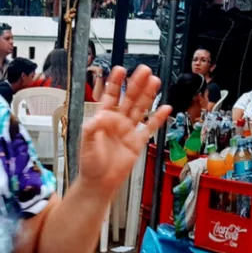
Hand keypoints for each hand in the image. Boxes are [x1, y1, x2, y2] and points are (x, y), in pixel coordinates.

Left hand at [79, 65, 171, 200]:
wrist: (99, 182)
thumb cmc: (89, 164)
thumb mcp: (86, 144)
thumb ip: (92, 129)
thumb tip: (100, 116)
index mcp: (103, 119)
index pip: (110, 96)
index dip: (115, 83)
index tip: (120, 70)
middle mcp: (117, 122)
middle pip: (128, 98)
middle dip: (136, 84)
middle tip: (144, 70)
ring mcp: (128, 131)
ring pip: (140, 109)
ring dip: (147, 95)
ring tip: (155, 81)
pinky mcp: (137, 143)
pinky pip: (149, 128)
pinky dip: (157, 119)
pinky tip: (165, 108)